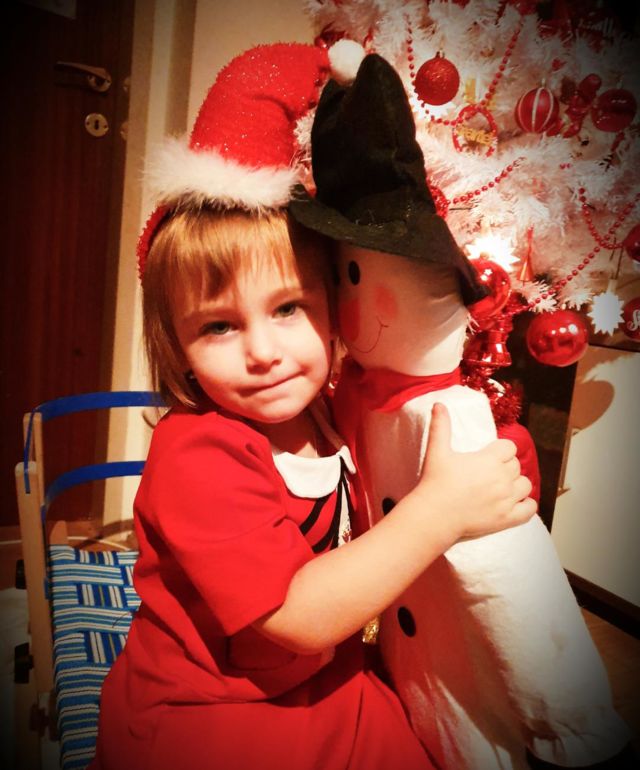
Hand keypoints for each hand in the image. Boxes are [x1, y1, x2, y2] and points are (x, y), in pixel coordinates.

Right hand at [415, 403, 536, 541]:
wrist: (434, 514)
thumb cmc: (435, 482)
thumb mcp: (437, 451)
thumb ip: (441, 426)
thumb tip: (439, 404)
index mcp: (490, 459)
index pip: (509, 447)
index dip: (501, 450)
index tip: (489, 455)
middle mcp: (502, 478)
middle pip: (516, 465)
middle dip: (506, 467)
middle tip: (489, 473)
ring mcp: (507, 499)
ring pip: (525, 485)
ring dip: (516, 484)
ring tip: (502, 487)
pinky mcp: (507, 518)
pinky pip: (530, 509)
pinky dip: (527, 505)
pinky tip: (515, 503)